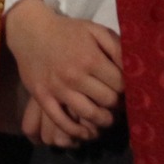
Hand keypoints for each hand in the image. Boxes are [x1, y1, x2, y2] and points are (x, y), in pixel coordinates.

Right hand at [2, 0, 123, 145]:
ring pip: (89, 115)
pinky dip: (77, 131)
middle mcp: (75, 76)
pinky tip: (86, 132)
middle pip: (107, 101)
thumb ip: (117, 47)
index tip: (126, 91)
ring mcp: (58, 89)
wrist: (31, 31)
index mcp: (90, 59)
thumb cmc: (67, 31)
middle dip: (116, 104)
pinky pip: (61, 121)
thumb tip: (133, 69)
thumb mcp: (95, 31)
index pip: (120, 85)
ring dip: (102, 120)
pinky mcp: (43, 97)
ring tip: (106, 118)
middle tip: (116, 104)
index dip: (127, 89)